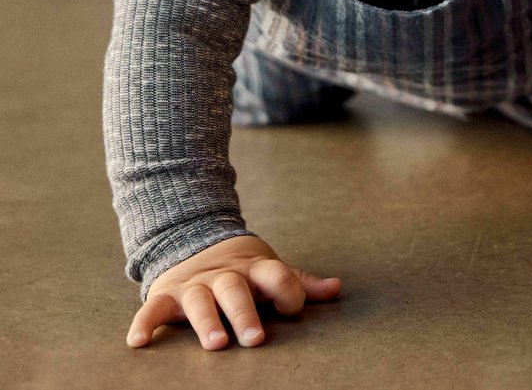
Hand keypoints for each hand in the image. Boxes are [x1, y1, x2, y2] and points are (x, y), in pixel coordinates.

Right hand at [126, 236, 341, 348]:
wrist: (195, 242)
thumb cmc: (242, 270)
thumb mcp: (270, 270)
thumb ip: (299, 282)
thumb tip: (337, 288)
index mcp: (255, 269)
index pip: (276, 275)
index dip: (287, 290)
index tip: (292, 309)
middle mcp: (225, 275)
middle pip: (235, 290)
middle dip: (244, 313)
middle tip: (255, 339)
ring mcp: (195, 284)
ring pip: (199, 300)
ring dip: (206, 321)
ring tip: (215, 344)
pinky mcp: (167, 294)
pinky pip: (153, 308)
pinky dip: (145, 322)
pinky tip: (138, 342)